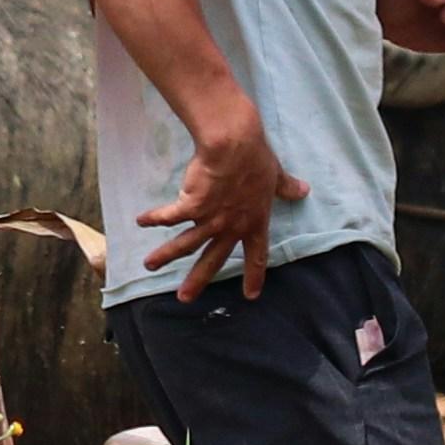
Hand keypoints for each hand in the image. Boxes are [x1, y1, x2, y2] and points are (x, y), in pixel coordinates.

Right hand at [141, 103, 301, 303]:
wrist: (235, 146)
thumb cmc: (257, 160)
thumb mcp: (276, 175)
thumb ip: (287, 187)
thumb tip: (303, 190)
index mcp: (254, 222)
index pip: (256, 255)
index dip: (254, 275)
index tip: (250, 295)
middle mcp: (230, 227)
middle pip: (212, 260)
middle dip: (197, 280)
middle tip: (184, 298)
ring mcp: (209, 219)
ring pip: (185, 243)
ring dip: (166, 255)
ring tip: (149, 264)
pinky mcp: (191, 205)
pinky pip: (169, 216)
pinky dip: (154, 218)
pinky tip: (141, 221)